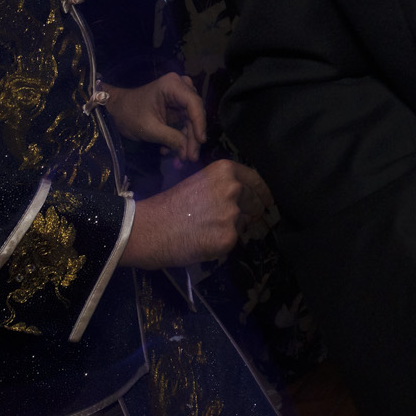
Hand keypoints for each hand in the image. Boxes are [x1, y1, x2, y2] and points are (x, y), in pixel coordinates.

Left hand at [106, 73, 206, 160]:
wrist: (116, 112)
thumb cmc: (129, 115)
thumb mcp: (149, 128)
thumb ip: (171, 138)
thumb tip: (188, 153)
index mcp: (173, 85)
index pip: (194, 104)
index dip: (199, 123)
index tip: (201, 141)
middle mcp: (180, 88)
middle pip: (194, 114)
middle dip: (192, 137)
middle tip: (190, 157)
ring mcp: (179, 98)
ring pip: (191, 121)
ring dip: (186, 141)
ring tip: (180, 160)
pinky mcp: (177, 108)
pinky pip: (184, 124)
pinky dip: (179, 138)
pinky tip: (169, 151)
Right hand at [120, 160, 271, 267]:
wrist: (148, 229)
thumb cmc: (166, 205)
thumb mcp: (197, 183)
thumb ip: (220, 187)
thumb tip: (240, 198)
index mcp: (224, 171)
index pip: (254, 181)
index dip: (263, 192)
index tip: (267, 201)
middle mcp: (232, 189)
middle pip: (253, 203)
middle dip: (250, 212)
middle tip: (237, 221)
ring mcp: (232, 214)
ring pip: (242, 223)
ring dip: (231, 228)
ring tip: (206, 231)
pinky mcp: (228, 237)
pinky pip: (231, 241)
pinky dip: (221, 244)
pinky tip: (203, 242)